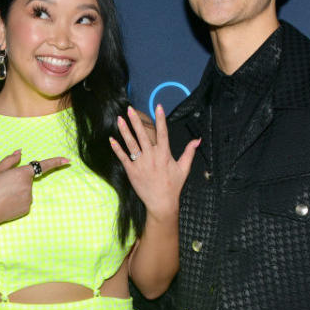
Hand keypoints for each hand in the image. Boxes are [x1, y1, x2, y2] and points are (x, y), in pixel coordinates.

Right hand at [0, 150, 67, 227]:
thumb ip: (10, 160)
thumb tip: (20, 152)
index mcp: (22, 173)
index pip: (43, 165)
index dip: (56, 162)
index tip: (67, 160)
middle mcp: (29, 186)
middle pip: (28, 179)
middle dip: (18, 180)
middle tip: (3, 185)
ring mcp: (29, 198)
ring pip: (26, 191)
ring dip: (17, 191)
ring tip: (2, 195)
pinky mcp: (27, 208)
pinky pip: (24, 201)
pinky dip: (17, 201)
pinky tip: (6, 203)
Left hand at [110, 104, 199, 221]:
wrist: (161, 203)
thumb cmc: (173, 186)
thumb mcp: (184, 168)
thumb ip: (189, 152)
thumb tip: (198, 140)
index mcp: (164, 154)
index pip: (163, 132)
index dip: (160, 119)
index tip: (158, 106)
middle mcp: (152, 157)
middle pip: (142, 135)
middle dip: (136, 121)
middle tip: (130, 109)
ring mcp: (140, 164)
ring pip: (131, 144)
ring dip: (124, 130)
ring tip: (119, 119)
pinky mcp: (132, 171)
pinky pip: (123, 157)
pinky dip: (117, 148)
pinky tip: (111, 139)